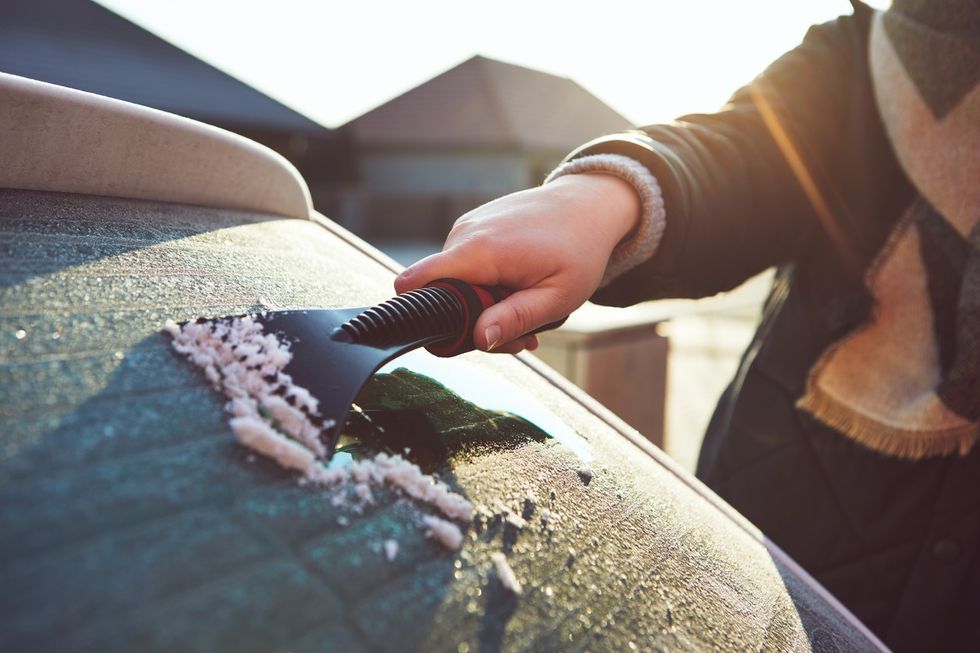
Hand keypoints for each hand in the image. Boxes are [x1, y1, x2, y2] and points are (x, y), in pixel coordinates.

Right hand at [395, 173, 640, 352]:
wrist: (589, 204)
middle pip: (440, 295)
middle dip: (475, 323)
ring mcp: (466, 228)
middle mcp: (464, 235)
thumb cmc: (579, 250)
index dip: (425, 317)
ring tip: (527, 306)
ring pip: (454, 284)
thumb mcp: (557, 296)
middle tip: (522, 334)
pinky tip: (519, 288)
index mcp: (480, 251)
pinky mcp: (473, 228)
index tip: (466, 335)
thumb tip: (478, 339)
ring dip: (486, 306)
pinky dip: (488, 286)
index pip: (415, 284)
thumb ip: (515, 319)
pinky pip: (465, 268)